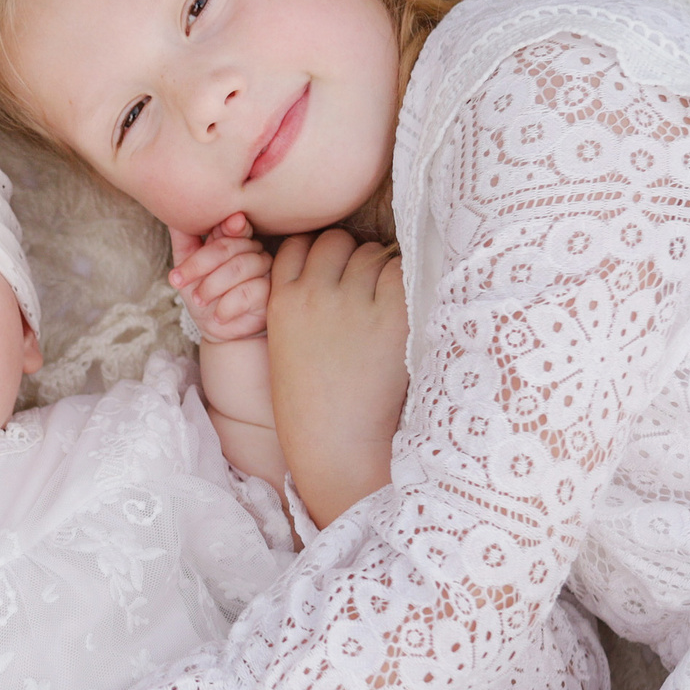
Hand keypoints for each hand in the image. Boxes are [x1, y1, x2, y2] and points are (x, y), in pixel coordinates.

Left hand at [169, 213, 270, 343]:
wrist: (220, 331)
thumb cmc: (204, 296)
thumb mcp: (187, 268)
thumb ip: (184, 240)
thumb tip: (174, 211)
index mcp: (234, 240)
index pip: (230, 225)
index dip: (221, 229)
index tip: (213, 234)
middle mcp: (253, 250)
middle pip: (229, 246)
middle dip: (199, 265)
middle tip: (181, 283)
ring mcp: (265, 270)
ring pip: (240, 267)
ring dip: (212, 286)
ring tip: (200, 301)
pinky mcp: (271, 292)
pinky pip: (249, 291)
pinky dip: (228, 305)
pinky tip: (218, 316)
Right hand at [266, 232, 409, 522]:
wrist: (336, 447)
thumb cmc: (311, 406)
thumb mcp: (285, 347)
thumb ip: (299, 305)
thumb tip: (332, 272)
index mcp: (282, 302)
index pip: (298, 245)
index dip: (318, 254)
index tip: (333, 272)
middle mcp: (314, 294)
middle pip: (337, 242)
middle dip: (353, 257)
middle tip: (367, 288)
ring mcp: (353, 303)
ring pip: (372, 253)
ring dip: (383, 269)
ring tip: (387, 304)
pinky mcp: (391, 317)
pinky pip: (403, 271)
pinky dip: (407, 282)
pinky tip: (407, 308)